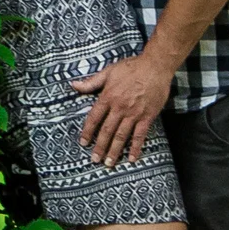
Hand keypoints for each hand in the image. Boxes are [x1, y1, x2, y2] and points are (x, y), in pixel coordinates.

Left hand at [72, 44, 172, 165]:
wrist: (155, 66)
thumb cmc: (132, 67)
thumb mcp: (108, 71)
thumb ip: (91, 82)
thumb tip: (73, 85)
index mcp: (108, 97)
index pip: (94, 118)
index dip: (87, 131)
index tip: (83, 142)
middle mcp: (119, 108)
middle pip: (107, 131)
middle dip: (99, 146)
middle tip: (94, 159)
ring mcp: (133, 114)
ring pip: (121, 136)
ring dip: (114, 150)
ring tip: (109, 163)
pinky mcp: (147, 116)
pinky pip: (140, 135)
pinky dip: (136, 147)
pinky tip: (132, 158)